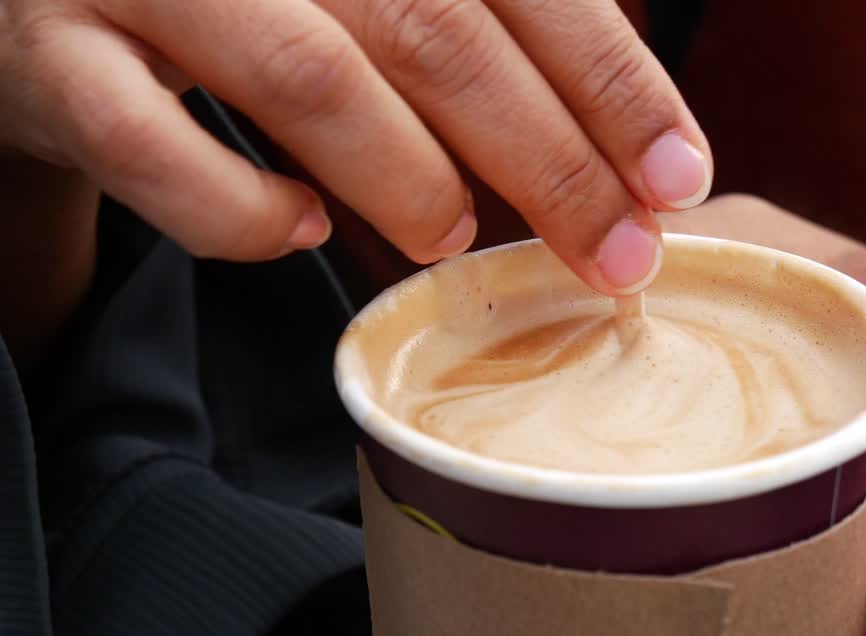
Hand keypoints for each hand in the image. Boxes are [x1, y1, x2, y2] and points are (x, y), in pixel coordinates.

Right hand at [0, 0, 708, 293]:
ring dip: (412, 178)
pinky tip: (297, 226)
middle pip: (437, 33)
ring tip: (457, 238)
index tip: (678, 178)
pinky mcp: (52, 59)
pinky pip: (151, 148)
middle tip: (617, 256)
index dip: (612, 82)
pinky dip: (240, 208)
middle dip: (549, 160)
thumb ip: (476, 22)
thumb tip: (627, 135)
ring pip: (311, 78)